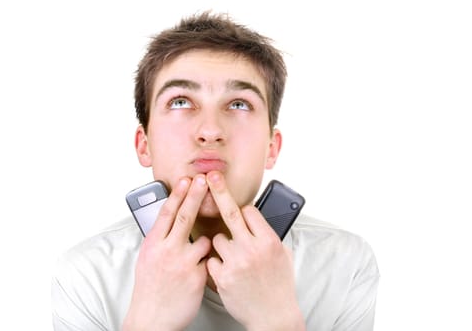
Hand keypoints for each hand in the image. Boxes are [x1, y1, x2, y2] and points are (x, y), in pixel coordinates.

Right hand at [123, 175, 211, 330]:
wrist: (152, 319)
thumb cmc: (150, 290)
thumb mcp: (147, 259)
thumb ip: (160, 241)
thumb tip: (171, 224)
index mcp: (153, 245)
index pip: (166, 213)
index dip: (177, 195)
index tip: (186, 180)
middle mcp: (167, 251)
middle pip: (185, 216)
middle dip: (195, 195)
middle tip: (203, 179)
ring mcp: (183, 263)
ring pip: (203, 241)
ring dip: (204, 245)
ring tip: (193, 260)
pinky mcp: (197, 276)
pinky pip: (208, 261)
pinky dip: (206, 265)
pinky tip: (196, 276)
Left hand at [206, 171, 305, 330]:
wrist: (273, 317)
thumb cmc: (279, 286)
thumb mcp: (282, 256)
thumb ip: (268, 236)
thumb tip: (255, 219)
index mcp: (269, 241)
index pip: (249, 211)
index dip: (243, 211)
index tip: (239, 210)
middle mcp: (252, 248)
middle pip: (230, 212)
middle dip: (219, 191)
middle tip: (210, 176)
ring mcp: (235, 262)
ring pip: (217, 239)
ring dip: (222, 245)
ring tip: (234, 260)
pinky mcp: (222, 277)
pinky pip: (211, 259)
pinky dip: (216, 263)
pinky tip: (227, 272)